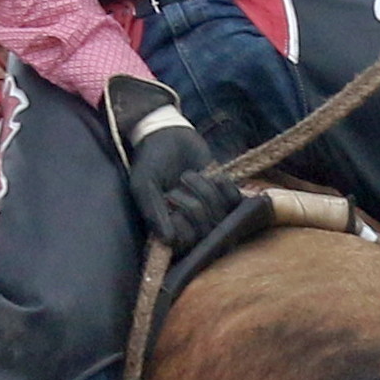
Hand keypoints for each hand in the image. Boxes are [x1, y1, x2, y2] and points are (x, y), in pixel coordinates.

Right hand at [107, 77, 238, 253]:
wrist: (167, 135)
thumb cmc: (150, 162)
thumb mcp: (144, 185)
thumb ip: (152, 211)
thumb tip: (168, 240)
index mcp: (168, 229)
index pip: (186, 243)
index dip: (183, 224)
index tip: (169, 199)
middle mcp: (190, 225)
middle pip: (206, 232)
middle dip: (194, 205)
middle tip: (179, 183)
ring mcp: (210, 211)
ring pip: (221, 216)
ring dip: (206, 191)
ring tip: (189, 175)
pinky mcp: (225, 195)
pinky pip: (235, 202)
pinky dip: (224, 186)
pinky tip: (212, 175)